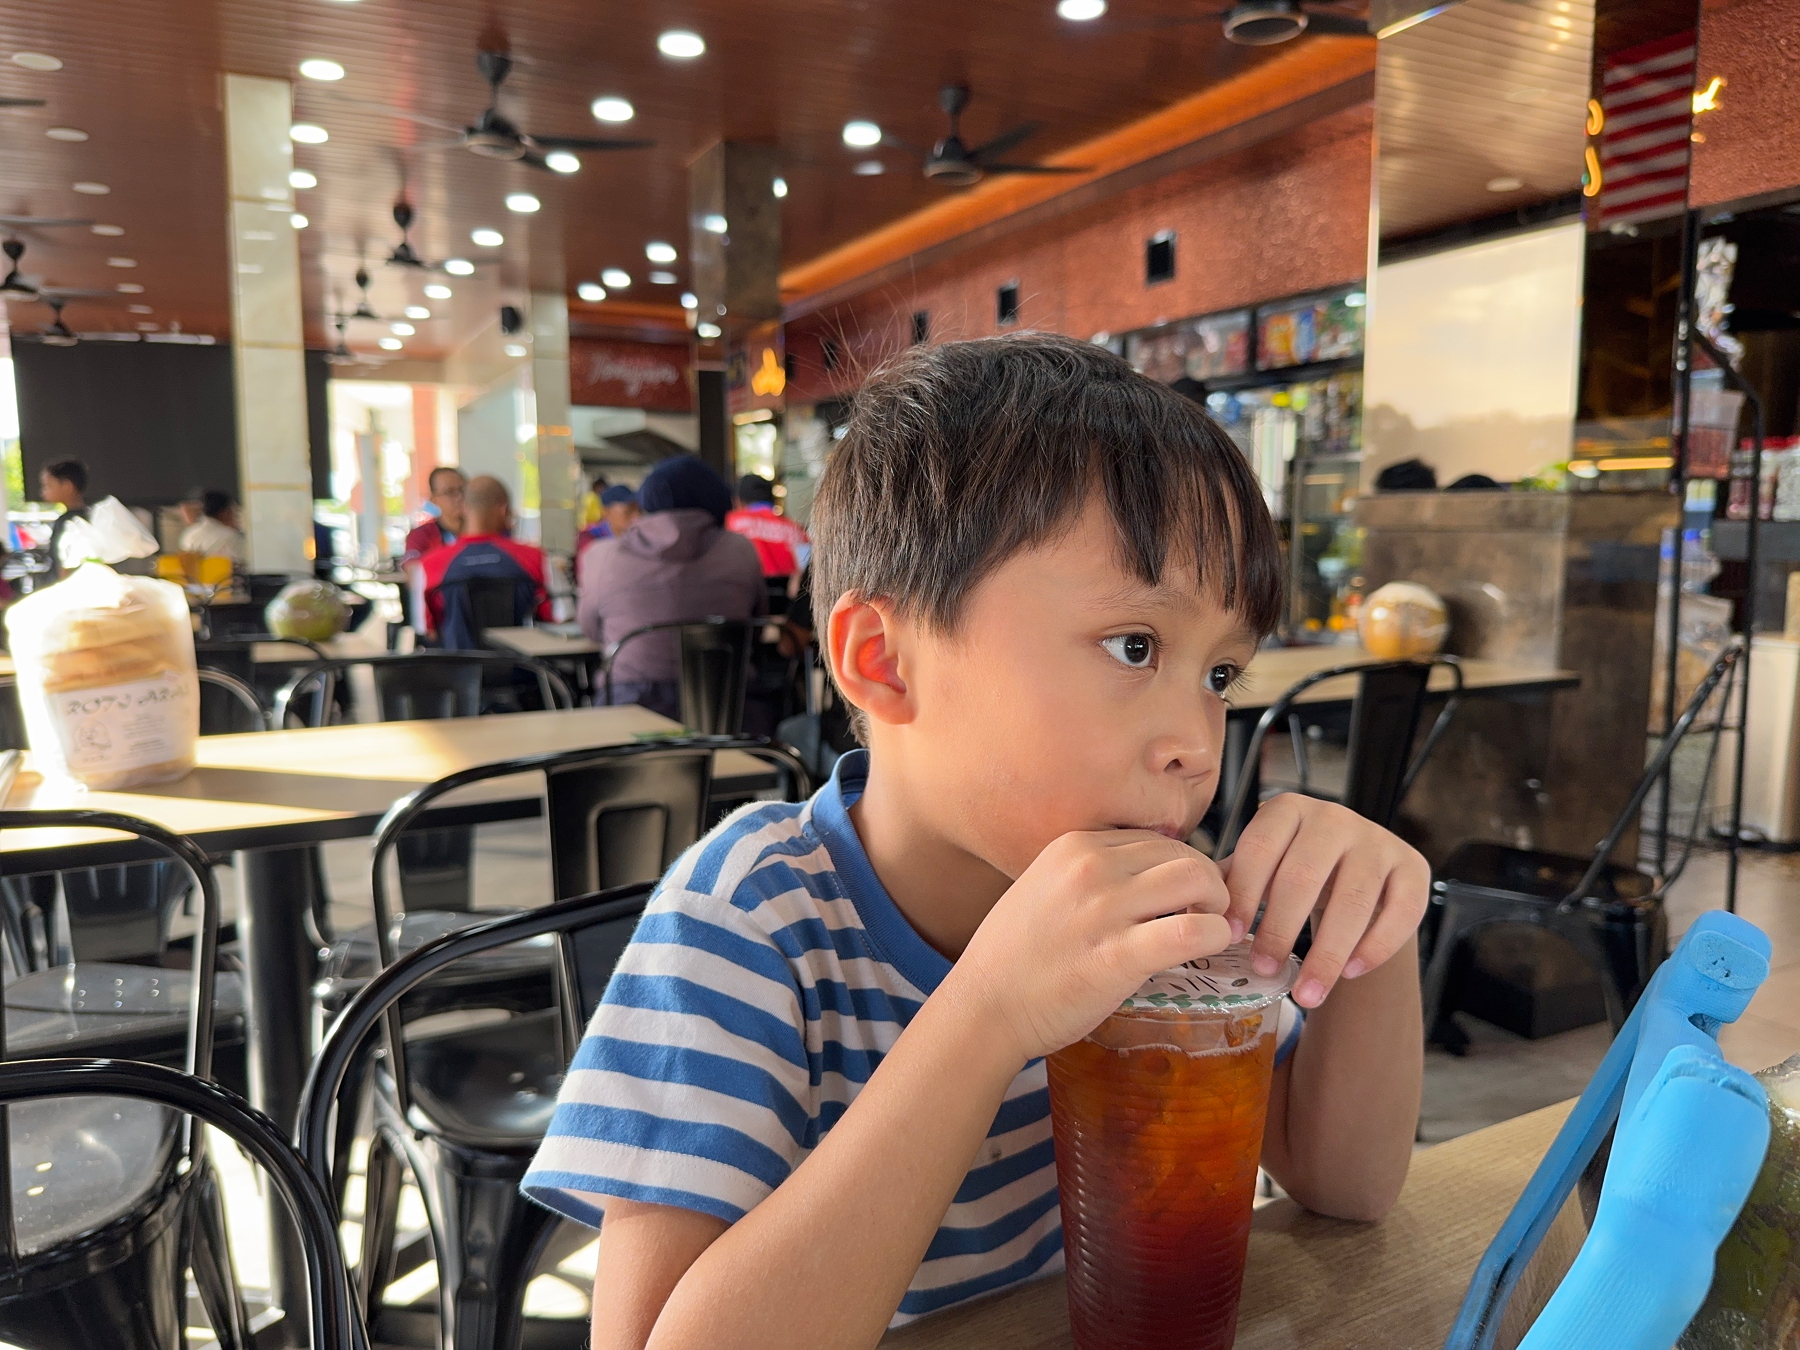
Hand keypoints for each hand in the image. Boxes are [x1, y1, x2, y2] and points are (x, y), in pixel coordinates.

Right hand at [949, 831, 1233, 1064]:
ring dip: (1218, 904)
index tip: (1185, 897)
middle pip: (1183, 852)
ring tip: (1212, 929)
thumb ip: (1092, 878)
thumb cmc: (1014, 958)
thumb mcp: (1046, 889)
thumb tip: (1149, 879)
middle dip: (1208, 882)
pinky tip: (1213, 947)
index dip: (1180, 867)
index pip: (1154, 838)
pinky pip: (1190, 932)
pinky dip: (1216, 935)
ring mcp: (1103, 909)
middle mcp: (1090, 867)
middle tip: (1208, 914)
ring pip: (1196, 878)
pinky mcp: (1118, 955)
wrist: (983, 1007)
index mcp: (1073, 846)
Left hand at [1221, 796, 1428, 1009]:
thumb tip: (1189, 913)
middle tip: (1263, 970)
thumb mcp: (1261, 866)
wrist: (1355, 870)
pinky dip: (1375, 947)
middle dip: (1279, 929)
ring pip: (1353, 900)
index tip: (1227, 937)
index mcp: (1287, 809)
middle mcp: (1334, 817)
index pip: (1259, 849)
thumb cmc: (1292, 870)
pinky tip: (1351, 974)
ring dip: (1327, 953)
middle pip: (1303, 876)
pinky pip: (1400, 911)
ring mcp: (1377, 840)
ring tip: (1306, 994)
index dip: (1242, 894)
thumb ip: (1229, 882)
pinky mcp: (1413, 867)